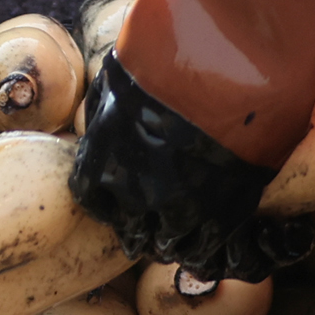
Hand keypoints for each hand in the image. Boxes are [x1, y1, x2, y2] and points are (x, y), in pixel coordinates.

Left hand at [70, 55, 301, 282]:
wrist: (223, 74)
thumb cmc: (164, 65)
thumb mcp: (116, 79)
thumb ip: (105, 106)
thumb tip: (97, 117)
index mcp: (102, 162)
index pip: (91, 199)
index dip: (105, 203)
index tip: (115, 204)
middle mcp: (133, 193)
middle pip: (130, 228)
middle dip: (138, 229)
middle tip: (149, 227)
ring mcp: (178, 208)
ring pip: (167, 242)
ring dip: (169, 241)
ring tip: (177, 238)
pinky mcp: (221, 215)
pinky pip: (203, 247)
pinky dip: (200, 250)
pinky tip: (201, 246)